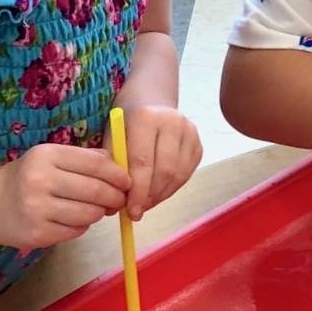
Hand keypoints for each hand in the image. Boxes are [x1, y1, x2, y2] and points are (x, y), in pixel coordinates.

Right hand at [0, 144, 131, 247]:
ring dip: (99, 213)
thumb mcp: (52, 158)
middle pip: (96, 190)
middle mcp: (40, 180)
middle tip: (119, 200)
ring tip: (96, 209)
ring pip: (89, 214)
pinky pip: (76, 231)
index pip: (96, 164)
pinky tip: (75, 219)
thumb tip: (122, 167)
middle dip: (115, 197)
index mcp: (47, 155)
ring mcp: (37, 209)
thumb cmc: (30, 177)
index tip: (127, 182)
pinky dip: (83, 226)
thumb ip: (86, 159)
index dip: (118, 174)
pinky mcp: (38, 233)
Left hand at [110, 103, 201, 218]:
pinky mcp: (198, 143)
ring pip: (178, 175)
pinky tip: (158, 192)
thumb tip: (114, 207)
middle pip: (164, 171)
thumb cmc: (126, 122)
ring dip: (161, 195)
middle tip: (137, 211)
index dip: (137, 191)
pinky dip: (171, 188)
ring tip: (146, 203)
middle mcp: (173, 122)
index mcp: (146, 118)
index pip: (143, 162)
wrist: (151, 99)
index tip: (130, 211)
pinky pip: (186, 174)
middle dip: (149, 196)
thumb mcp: (112, 137)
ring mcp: (190, 132)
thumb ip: (114, 167)